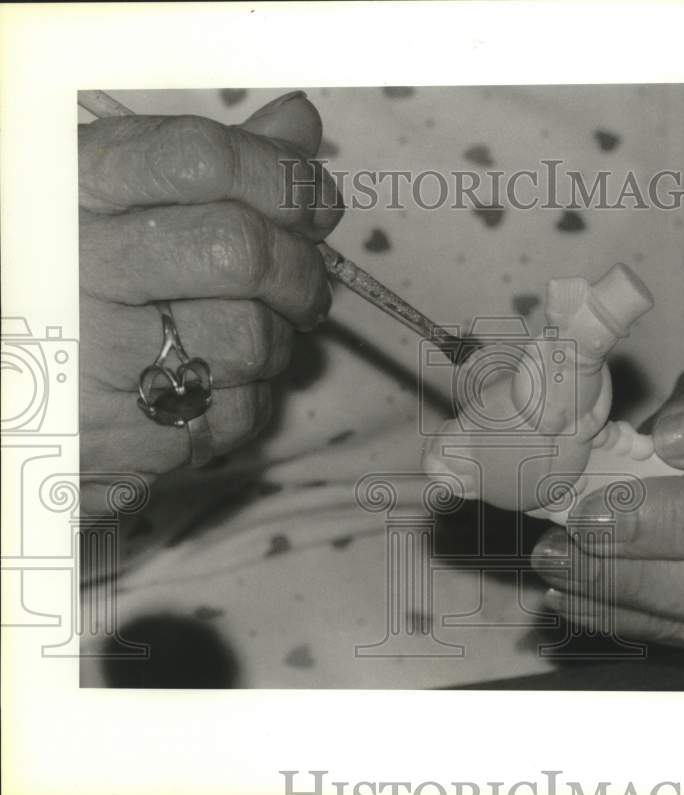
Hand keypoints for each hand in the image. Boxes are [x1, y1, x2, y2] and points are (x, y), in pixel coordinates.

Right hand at [79, 92, 340, 511]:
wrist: (19, 389)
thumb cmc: (74, 282)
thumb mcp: (116, 200)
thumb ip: (210, 164)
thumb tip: (299, 123)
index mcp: (71, 189)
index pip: (202, 159)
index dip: (283, 176)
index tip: (313, 200)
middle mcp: (73, 268)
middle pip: (240, 251)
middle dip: (301, 269)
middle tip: (304, 282)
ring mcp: (92, 360)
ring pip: (252, 338)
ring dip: (277, 338)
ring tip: (245, 333)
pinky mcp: (122, 441)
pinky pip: (237, 411)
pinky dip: (250, 395)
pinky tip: (213, 381)